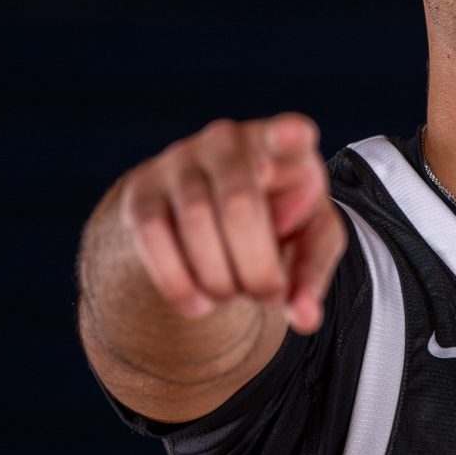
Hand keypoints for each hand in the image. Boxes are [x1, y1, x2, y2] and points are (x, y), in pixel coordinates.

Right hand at [117, 114, 345, 332]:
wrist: (213, 213)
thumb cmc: (276, 221)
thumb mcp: (307, 243)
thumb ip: (312, 276)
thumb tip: (305, 319)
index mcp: (285, 148)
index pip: (289, 136)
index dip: (290, 136)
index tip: (293, 135)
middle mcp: (229, 141)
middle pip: (240, 207)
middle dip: (256, 270)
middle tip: (266, 295)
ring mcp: (181, 159)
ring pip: (195, 224)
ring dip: (219, 280)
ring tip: (234, 295)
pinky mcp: (143, 188)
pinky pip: (153, 237)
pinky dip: (177, 282)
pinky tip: (198, 304)